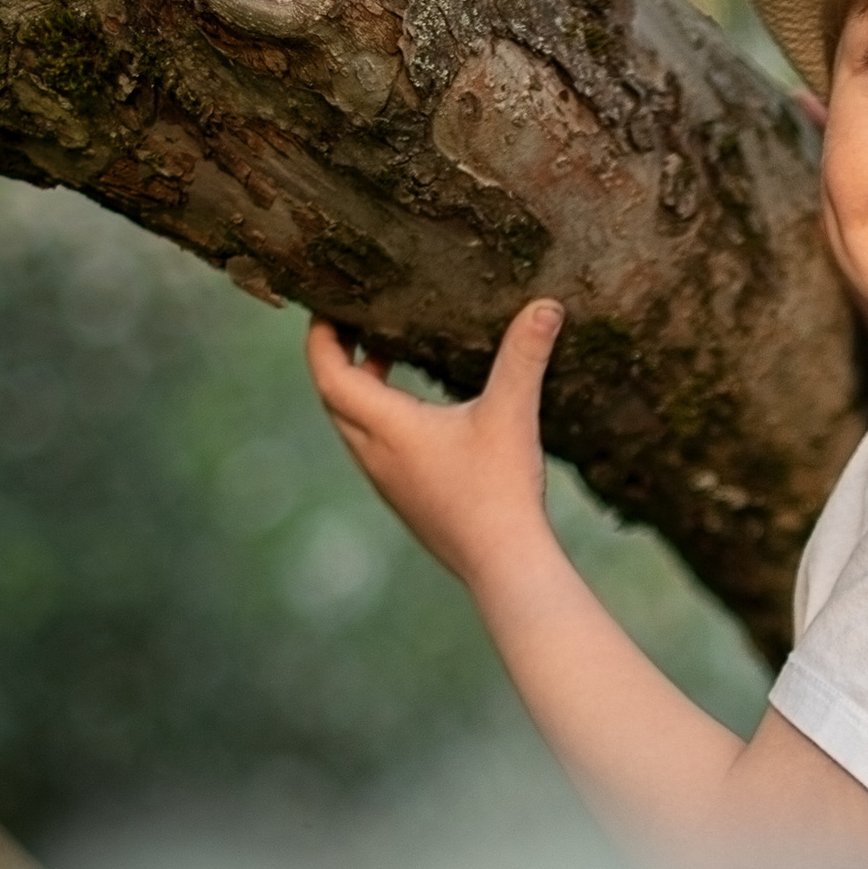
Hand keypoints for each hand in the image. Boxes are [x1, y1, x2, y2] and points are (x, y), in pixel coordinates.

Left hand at [306, 300, 563, 589]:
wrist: (503, 564)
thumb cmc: (500, 490)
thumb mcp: (512, 413)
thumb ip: (524, 356)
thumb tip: (546, 305)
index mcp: (387, 428)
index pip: (328, 375)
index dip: (320, 339)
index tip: (326, 309)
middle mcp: (375, 455)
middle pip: (334, 398)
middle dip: (337, 358)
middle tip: (354, 325)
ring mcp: (387, 481)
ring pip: (353, 426)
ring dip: (358, 389)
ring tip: (384, 358)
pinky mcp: (405, 500)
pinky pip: (373, 449)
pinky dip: (378, 419)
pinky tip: (417, 415)